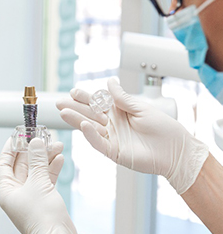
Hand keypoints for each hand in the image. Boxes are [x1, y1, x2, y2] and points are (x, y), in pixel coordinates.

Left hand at [0, 138, 82, 233]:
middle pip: (22, 166)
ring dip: (45, 158)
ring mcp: (31, 198)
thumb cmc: (42, 217)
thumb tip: (35, 142)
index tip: (17, 135)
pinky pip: (46, 180)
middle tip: (42, 137)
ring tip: (56, 145)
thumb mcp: (38, 183)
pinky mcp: (44, 201)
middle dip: (33, 151)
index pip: (4, 164)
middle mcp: (16, 194)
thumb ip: (37, 160)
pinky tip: (59, 158)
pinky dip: (52, 169)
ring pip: (36, 172)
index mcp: (7, 191)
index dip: (10, 149)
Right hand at [56, 78, 208, 194]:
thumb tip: (109, 82)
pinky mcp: (114, 152)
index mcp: (118, 112)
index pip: (97, 103)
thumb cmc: (163, 129)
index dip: (85, 97)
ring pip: (90, 127)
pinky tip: (85, 125)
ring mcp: (112, 138)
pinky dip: (91, 134)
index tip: (73, 91)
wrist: (175, 150)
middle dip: (74, 108)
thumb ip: (122, 98)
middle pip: (89, 114)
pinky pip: (99, 142)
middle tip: (58, 102)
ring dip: (77, 120)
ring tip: (63, 112)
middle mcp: (112, 125)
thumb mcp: (141, 108)